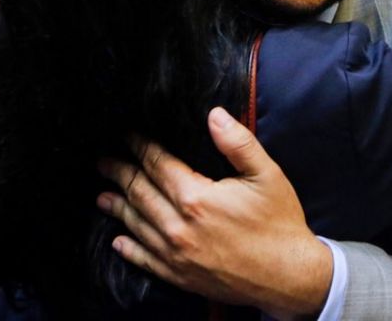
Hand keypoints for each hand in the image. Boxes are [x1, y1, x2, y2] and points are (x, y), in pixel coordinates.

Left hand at [97, 107, 331, 318]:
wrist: (289, 277)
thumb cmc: (279, 224)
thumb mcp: (267, 175)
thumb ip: (238, 143)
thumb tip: (214, 115)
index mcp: (197, 197)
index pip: (157, 165)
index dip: (140, 147)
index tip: (128, 136)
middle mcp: (179, 227)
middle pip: (140, 192)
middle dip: (120, 173)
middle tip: (104, 161)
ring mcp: (176, 255)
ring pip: (137, 225)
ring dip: (118, 207)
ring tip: (102, 195)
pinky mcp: (180, 276)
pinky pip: (145, 260)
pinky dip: (129, 248)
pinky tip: (119, 240)